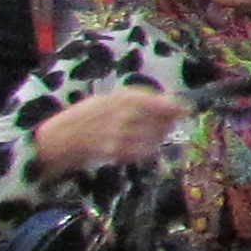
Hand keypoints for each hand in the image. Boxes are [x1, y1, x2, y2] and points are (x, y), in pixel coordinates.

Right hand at [32, 86, 187, 172]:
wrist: (63, 136)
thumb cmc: (90, 115)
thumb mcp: (112, 98)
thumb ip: (141, 99)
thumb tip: (174, 102)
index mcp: (121, 98)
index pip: (156, 102)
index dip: (175, 107)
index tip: (187, 110)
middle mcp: (122, 115)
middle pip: (160, 122)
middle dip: (167, 123)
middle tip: (165, 123)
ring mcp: (119, 135)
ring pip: (154, 138)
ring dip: (158, 137)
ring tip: (148, 134)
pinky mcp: (115, 152)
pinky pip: (143, 152)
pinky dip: (147, 150)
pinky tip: (140, 146)